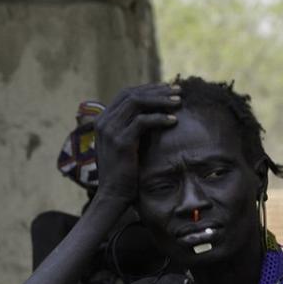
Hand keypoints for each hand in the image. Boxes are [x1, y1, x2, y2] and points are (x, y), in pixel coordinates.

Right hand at [92, 83, 182, 203]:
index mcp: (103, 120)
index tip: (169, 89)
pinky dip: (159, 118)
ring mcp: (110, 131)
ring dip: (160, 100)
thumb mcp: (126, 143)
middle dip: (157, 90)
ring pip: (137, 103)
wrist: (113, 195)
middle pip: (132, 94)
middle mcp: (103, 122)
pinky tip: (173, 121)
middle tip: (179, 91)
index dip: (149, 88)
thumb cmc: (124, 172)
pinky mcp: (120, 142)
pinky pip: (142, 121)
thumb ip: (132, 126)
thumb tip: (155, 110)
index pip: (127, 93)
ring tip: (179, 103)